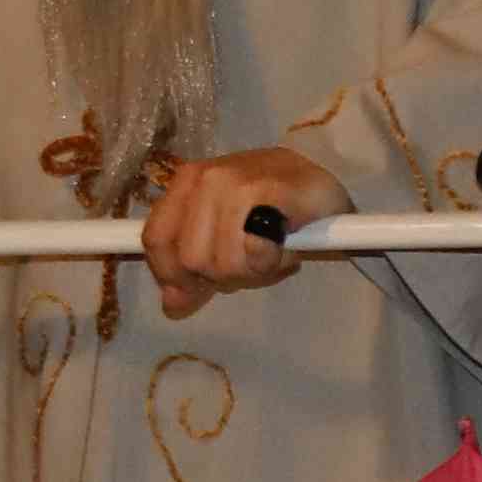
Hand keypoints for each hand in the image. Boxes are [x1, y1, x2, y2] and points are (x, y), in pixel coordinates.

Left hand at [141, 143, 347, 321]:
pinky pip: (255, 250)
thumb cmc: (273, 209)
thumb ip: (192, 265)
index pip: (156, 239)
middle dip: (223, 274)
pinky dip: (271, 260)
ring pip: (223, 262)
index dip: (171, 273)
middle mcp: (207, 177)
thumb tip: (172, 304)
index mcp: (187, 182)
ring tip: (272, 252)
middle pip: (191, 258)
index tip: (196, 287)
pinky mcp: (270, 191)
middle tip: (252, 261)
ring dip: (252, 270)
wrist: (324, 186)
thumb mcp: (222, 236)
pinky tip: (286, 249)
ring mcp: (237, 181)